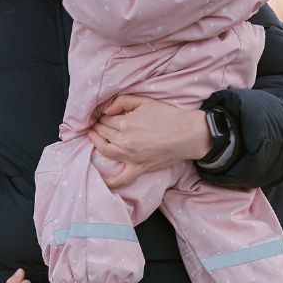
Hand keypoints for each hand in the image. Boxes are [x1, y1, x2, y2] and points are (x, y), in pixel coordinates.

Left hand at [88, 95, 212, 188]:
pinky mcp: (138, 168)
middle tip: (97, 125)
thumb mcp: (144, 101)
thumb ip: (122, 101)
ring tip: (94, 138)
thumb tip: (106, 110)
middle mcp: (125, 140)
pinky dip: (111, 181)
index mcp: (125, 123)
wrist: (188, 134)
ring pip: (105, 151)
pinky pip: (121, 178)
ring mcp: (130, 156)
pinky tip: (103, 180)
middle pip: (104, 133)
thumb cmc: (168, 116)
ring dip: (97, 143)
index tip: (103, 116)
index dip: (103, 117)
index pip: (106, 120)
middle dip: (98, 127)